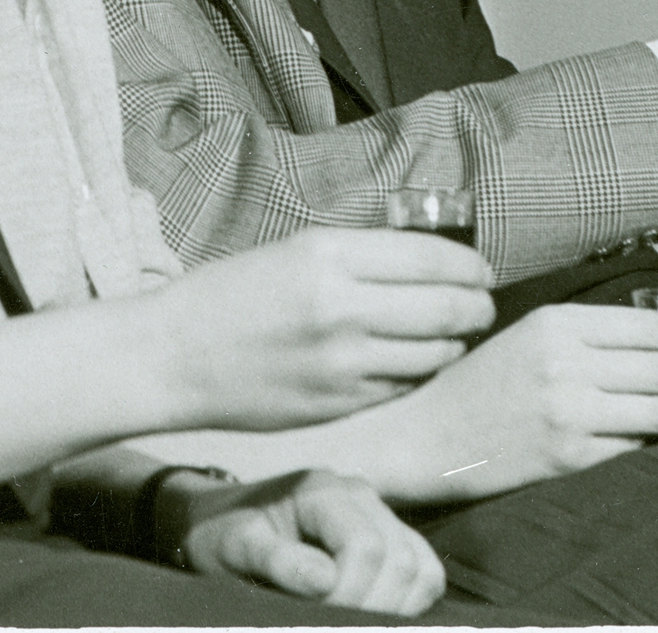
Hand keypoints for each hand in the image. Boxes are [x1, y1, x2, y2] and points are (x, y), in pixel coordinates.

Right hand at [149, 227, 493, 432]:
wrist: (174, 356)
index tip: (481, 269)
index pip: (430, 257)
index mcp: (328, 255)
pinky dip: (419, 374)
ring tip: (454, 335)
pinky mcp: (339, 405)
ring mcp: (342, 362)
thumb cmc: (230, 295)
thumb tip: (425, 262)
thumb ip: (357, 258)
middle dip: (476, 305)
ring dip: (454, 343)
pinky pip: (403, 388)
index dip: (468, 264)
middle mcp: (342, 307)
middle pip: (445, 308)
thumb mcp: (292, 252)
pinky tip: (415, 363)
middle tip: (483, 303)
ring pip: (433, 354)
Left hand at [171, 469, 445, 616]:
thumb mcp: (236, 547)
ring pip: (421, 567)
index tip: (317, 619)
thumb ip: (278, 561)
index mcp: (321, 490)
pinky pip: (424, 571)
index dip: (350, 595)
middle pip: (400, 559)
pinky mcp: (388, 537)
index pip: (365, 547)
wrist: (221, 520)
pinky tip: (372, 616)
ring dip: (396, 608)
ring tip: (353, 623)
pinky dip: (410, 601)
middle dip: (374, 607)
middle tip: (334, 626)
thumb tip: (325, 580)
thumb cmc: (223, 534)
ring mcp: (377, 514)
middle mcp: (359, 495)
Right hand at [361, 304, 657, 503]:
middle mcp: (564, 362)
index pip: (645, 327)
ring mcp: (567, 410)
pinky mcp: (567, 455)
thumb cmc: (477, 383)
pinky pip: (632, 444)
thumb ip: (581, 336)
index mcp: (554, 322)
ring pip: (656, 408)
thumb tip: (654, 345)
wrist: (428, 434)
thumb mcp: (525, 336)